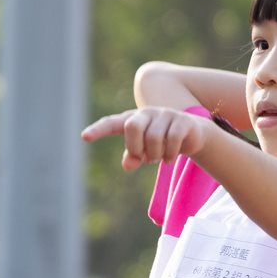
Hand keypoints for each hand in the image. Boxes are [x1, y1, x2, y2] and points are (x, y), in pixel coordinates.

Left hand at [81, 107, 209, 170]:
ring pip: (153, 137)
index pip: (111, 123)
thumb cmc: (160, 143)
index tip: (84, 137)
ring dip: (155, 155)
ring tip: (159, 159)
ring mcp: (165, 114)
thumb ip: (133, 157)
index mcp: (132, 120)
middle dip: (136, 147)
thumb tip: (128, 164)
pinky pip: (171, 140)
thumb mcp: (144, 152)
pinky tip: (170, 159)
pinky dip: (169, 155)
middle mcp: (147, 113)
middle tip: (143, 158)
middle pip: (132, 126)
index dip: (98, 130)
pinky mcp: (182, 120)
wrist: (192, 134)